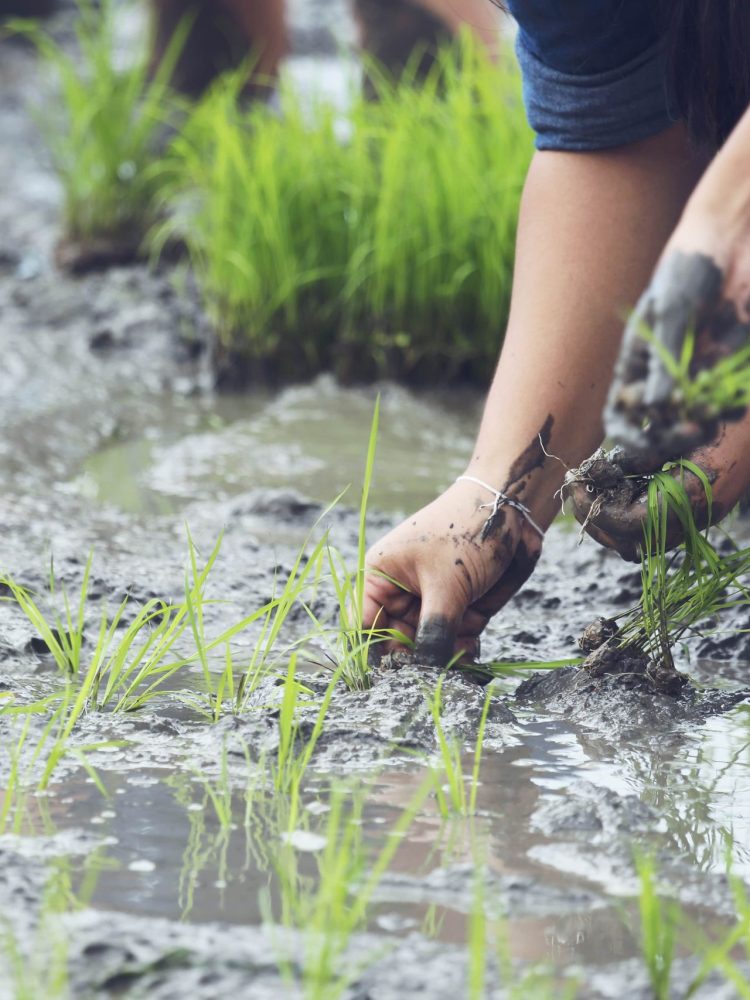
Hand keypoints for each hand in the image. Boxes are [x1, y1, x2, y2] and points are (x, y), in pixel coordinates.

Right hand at [363, 479, 542, 664]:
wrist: (515, 510)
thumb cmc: (468, 532)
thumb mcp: (447, 585)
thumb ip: (434, 633)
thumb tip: (425, 672)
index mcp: (381, 576)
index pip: (364, 625)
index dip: (374, 653)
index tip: (392, 677)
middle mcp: (402, 591)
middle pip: (396, 641)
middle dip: (415, 659)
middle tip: (432, 673)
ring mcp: (432, 601)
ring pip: (428, 646)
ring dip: (444, 656)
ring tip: (460, 651)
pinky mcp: (461, 608)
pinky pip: (454, 641)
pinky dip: (462, 650)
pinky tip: (471, 647)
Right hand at [605, 165, 749, 474]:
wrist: (730, 245)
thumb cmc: (687, 273)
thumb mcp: (671, 316)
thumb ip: (666, 364)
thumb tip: (658, 409)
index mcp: (635, 367)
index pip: (621, 417)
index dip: (630, 437)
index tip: (648, 444)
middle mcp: (662, 381)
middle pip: (657, 430)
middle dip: (671, 440)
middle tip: (690, 434)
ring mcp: (694, 379)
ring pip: (692, 425)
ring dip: (702, 430)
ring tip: (710, 419)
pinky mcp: (726, 373)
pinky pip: (724, 406)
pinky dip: (728, 410)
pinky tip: (733, 401)